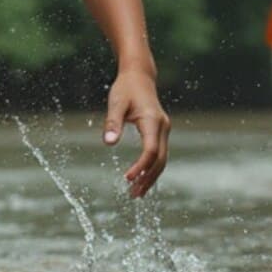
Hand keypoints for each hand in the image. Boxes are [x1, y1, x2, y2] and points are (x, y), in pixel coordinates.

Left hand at [102, 68, 169, 196]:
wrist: (139, 77)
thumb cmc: (126, 89)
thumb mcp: (116, 103)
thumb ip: (112, 122)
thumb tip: (108, 143)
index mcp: (153, 121)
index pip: (150, 151)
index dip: (140, 167)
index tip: (127, 178)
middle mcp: (163, 127)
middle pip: (160, 160)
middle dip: (147, 178)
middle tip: (132, 194)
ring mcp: (164, 130)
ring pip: (162, 159)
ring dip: (150, 177)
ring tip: (137, 193)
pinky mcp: (160, 132)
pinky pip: (159, 154)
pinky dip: (152, 168)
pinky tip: (142, 179)